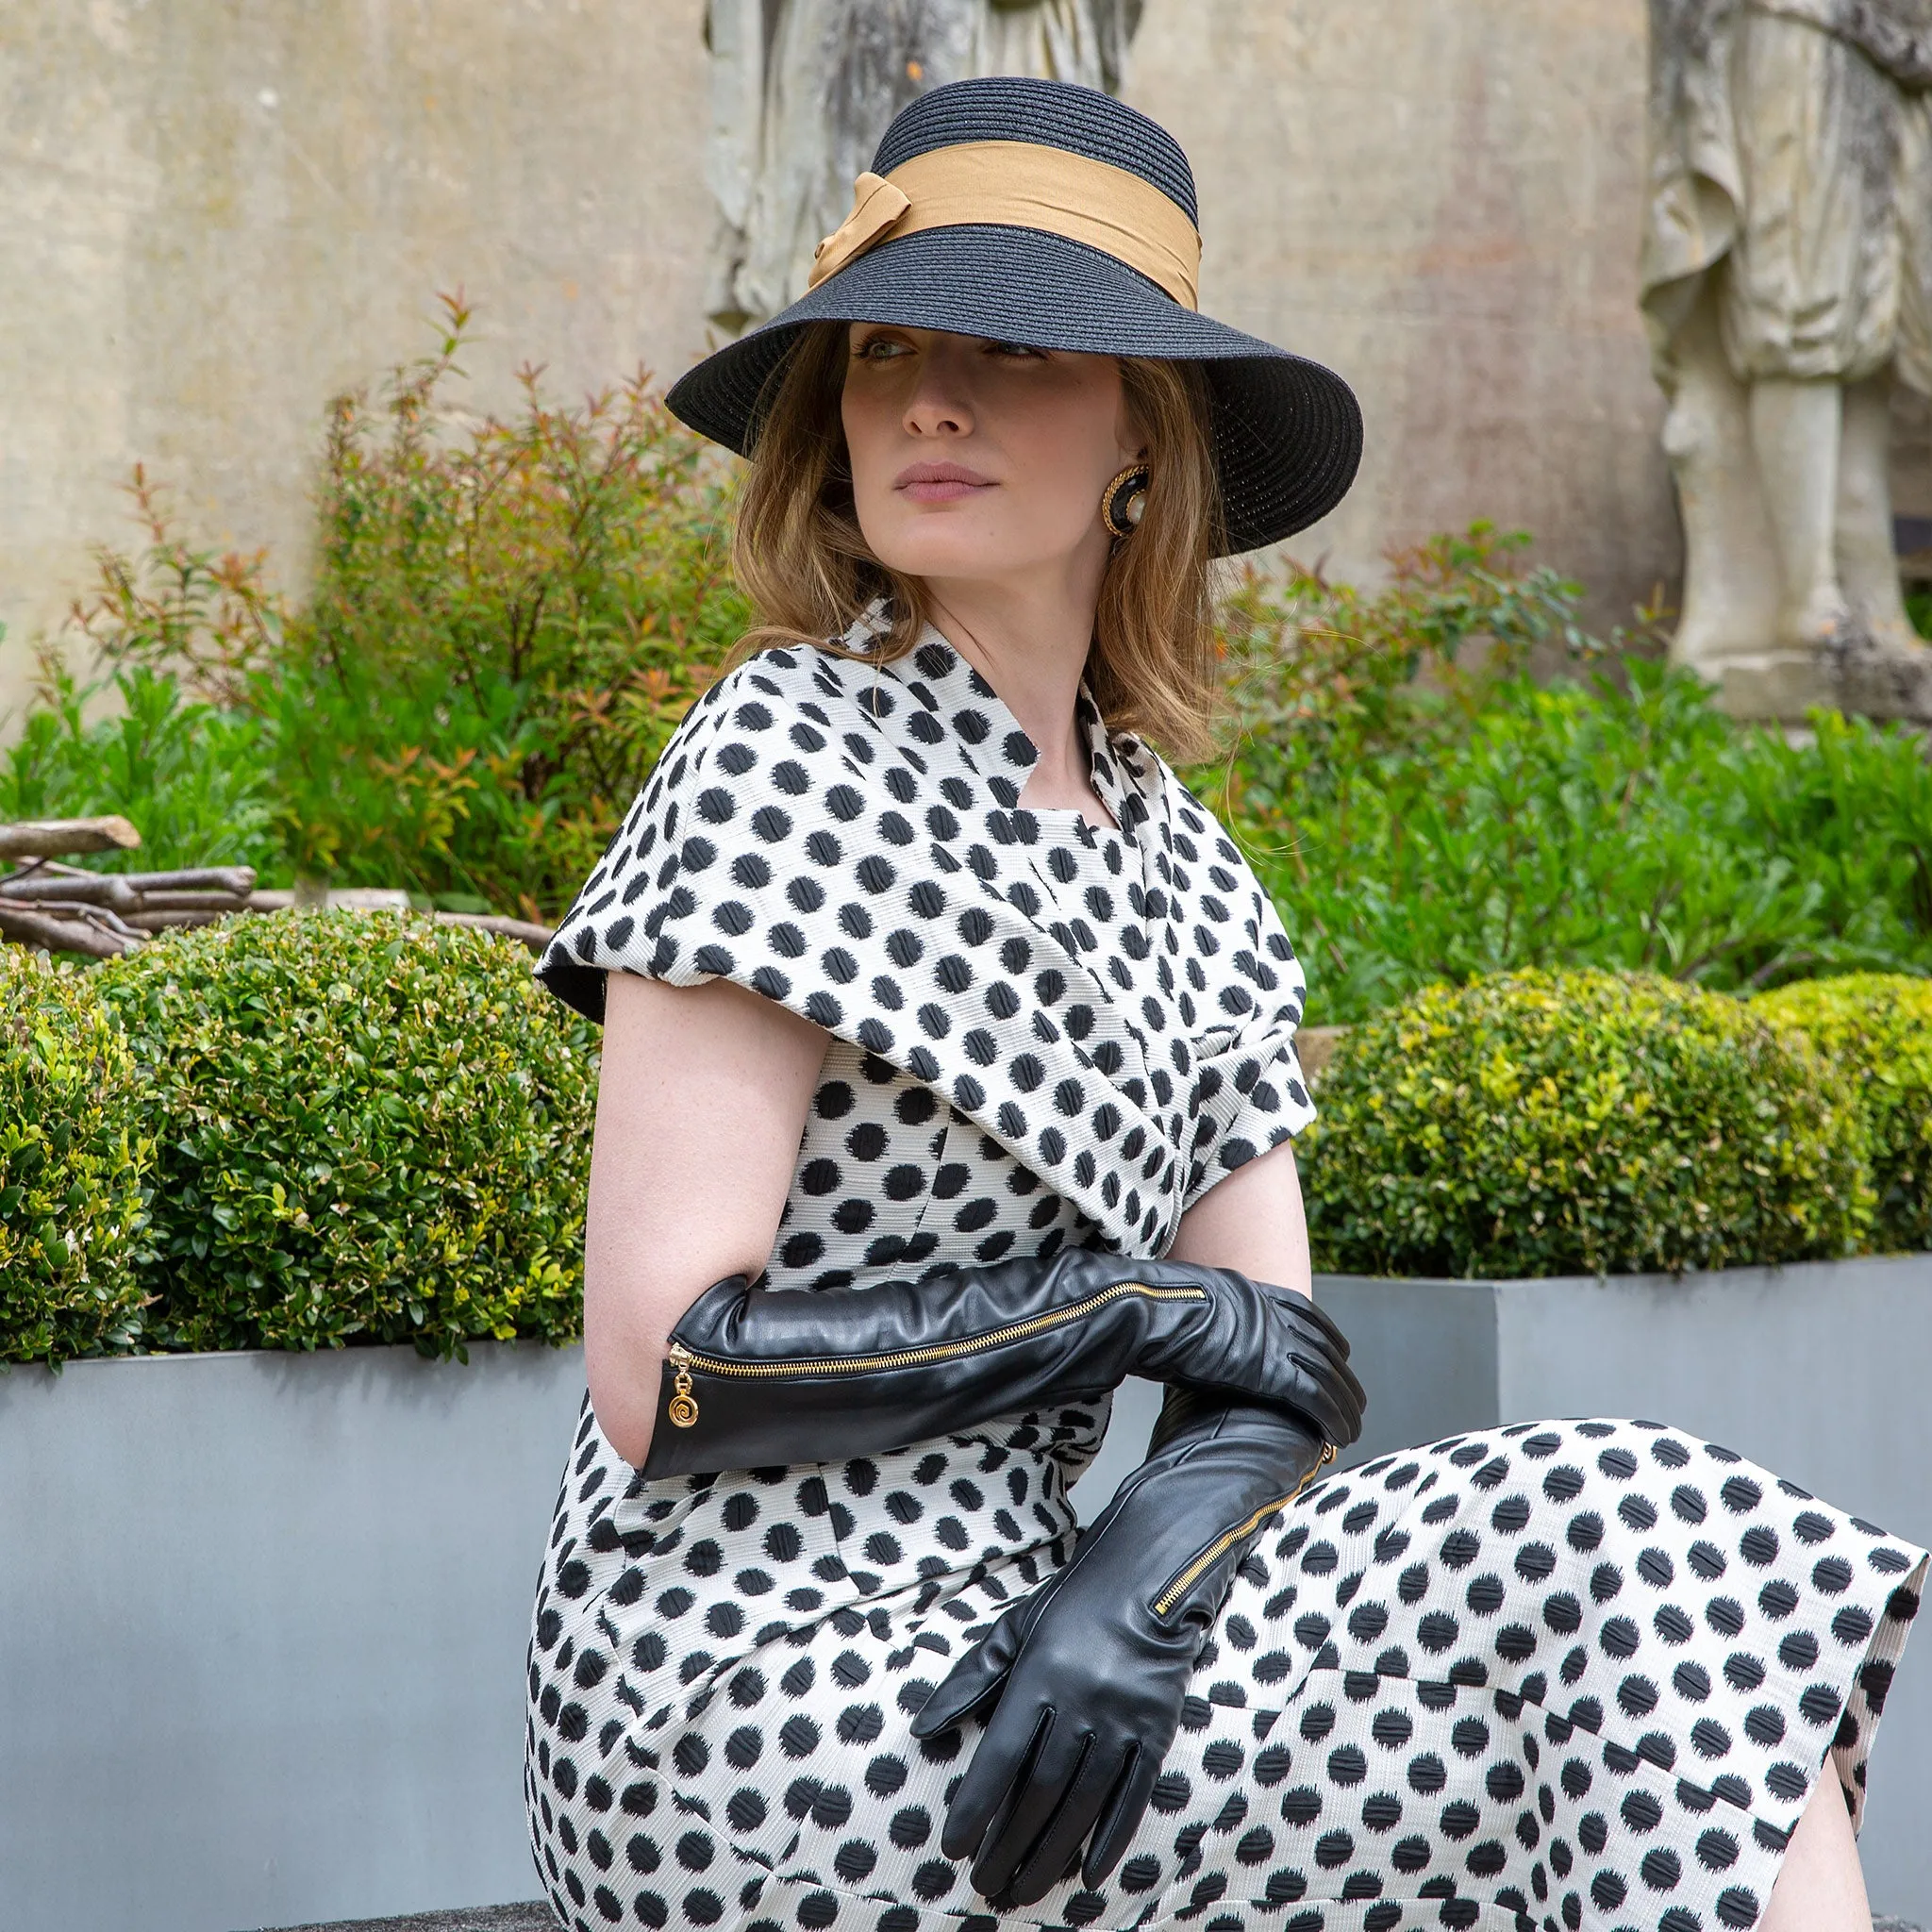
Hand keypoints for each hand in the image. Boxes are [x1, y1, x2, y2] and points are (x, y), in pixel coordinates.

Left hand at [910, 1497, 1196, 1905]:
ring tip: (1023, 1888)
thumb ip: (970, 1680)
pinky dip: (1110, 1839)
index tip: (953, 1848)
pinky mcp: (1157, 1730)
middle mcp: (1081, 1700)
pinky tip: (1088, 1873)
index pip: (999, 1757)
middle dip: (1007, 1845)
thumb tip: (923, 1729)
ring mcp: (1122, 1718)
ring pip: (1082, 1803)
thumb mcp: (1015, 1628)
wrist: (1150, 1578)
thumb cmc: (1072, 1605)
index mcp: (1039, 1674)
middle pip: (1039, 1790)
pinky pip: (1133, 1796)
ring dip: (1050, 1853)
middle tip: (985, 1884)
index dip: (974, 1808)